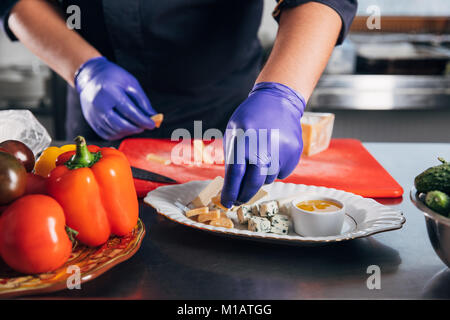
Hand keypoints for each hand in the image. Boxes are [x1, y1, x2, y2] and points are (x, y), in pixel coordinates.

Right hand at [75, 57, 156, 139]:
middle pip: (121, 125)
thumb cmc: (112, 78)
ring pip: (115, 131)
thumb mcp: (130, 83)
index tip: (152, 124)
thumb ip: (142, 100)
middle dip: (137, 128)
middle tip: (144, 126)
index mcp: (109, 92)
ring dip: (129, 132)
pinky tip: (125, 128)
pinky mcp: (91, 121)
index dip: (143, 120)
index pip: (129, 112)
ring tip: (136, 126)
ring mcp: (93, 114)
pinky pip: (107, 134)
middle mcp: (99, 105)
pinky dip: (119, 134)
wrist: (90, 77)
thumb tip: (152, 116)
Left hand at [221, 82, 305, 207]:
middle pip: (253, 183)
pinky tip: (272, 154)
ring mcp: (281, 150)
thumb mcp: (233, 132)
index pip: (235, 175)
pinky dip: (274, 170)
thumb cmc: (250, 117)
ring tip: (258, 161)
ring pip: (268, 179)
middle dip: (244, 195)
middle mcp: (264, 147)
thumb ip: (232, 156)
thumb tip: (231, 185)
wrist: (279, 100)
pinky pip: (282, 173)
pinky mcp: (294, 153)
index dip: (230, 192)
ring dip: (260, 177)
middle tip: (238, 200)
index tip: (226, 203)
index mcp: (244, 141)